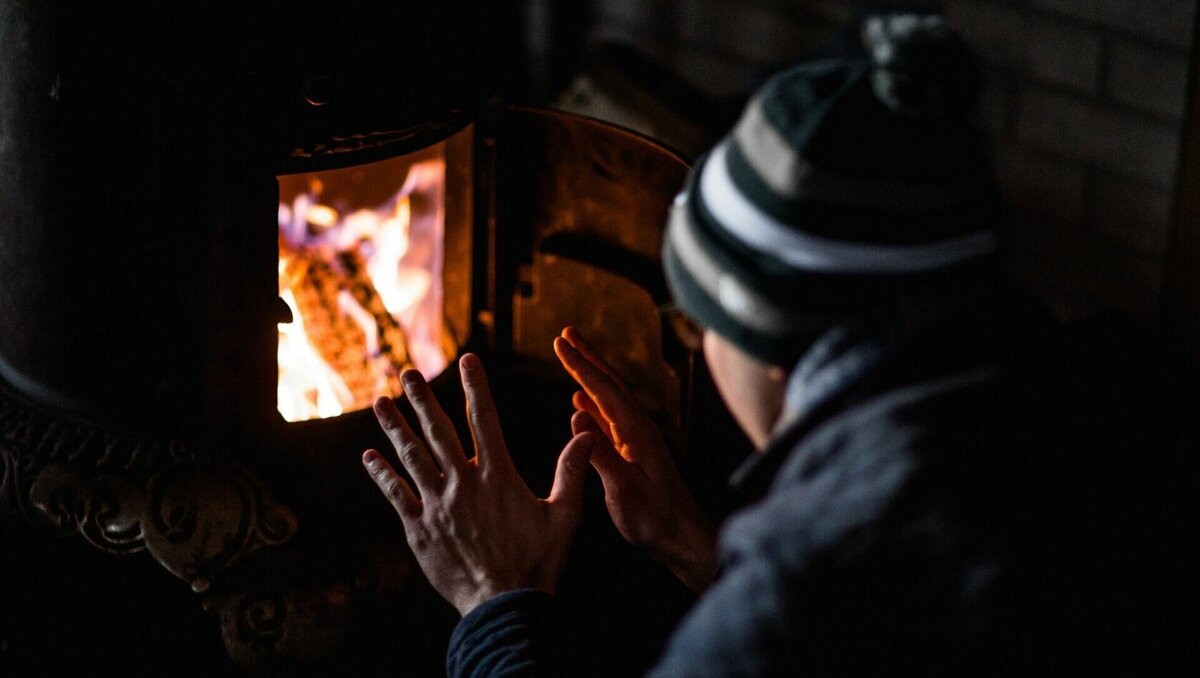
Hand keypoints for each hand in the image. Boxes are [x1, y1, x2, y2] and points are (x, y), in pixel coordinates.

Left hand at [362, 353, 594, 616]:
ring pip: (411, 457)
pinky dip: (382, 474)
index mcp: (497, 476)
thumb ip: (572, 471)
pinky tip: (369, 457)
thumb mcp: (565, 515)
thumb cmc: (538, 562)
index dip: (475, 386)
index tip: (467, 360)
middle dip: (422, 399)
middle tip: (408, 373)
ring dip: (394, 428)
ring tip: (380, 403)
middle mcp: (463, 483)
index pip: (483, 419)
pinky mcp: (419, 529)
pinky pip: (396, 495)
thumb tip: (587, 434)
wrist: (504, 605)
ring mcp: (437, 505)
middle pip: (438, 431)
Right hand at [554, 327, 717, 591]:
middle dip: (587, 358)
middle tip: (565, 333)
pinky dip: (593, 405)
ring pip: (609, 399)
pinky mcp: (634, 454)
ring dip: (589, 377)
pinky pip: (609, 420)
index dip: (580, 366)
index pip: (604, 390)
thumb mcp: (624, 490)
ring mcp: (637, 440)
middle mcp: (639, 428)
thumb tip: (576, 418)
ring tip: (571, 358)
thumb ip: (600, 454)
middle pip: (610, 384)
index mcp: (637, 432)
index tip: (559, 343)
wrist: (682, 539)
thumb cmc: (656, 520)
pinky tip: (580, 404)